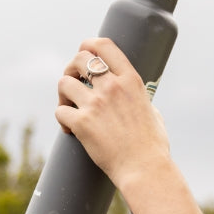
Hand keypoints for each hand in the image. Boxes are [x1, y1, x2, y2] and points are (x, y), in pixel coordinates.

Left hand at [54, 37, 170, 187]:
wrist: (145, 169)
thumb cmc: (153, 147)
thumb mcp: (154, 114)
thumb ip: (141, 101)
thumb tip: (139, 101)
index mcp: (131, 81)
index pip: (104, 46)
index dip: (88, 45)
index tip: (84, 53)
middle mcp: (112, 87)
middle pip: (79, 59)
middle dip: (71, 69)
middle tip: (74, 83)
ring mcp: (95, 104)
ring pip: (64, 83)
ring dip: (63, 95)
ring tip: (69, 107)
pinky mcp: (81, 123)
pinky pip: (60, 111)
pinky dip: (63, 120)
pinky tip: (70, 129)